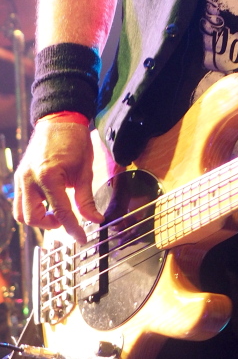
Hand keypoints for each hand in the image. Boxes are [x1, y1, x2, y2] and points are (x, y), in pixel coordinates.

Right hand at [13, 118, 102, 242]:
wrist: (60, 119)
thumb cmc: (74, 141)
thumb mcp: (85, 170)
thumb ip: (86, 198)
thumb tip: (95, 219)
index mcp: (48, 176)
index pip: (60, 211)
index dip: (72, 228)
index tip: (82, 239)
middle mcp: (29, 179)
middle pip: (32, 218)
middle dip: (51, 225)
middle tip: (67, 221)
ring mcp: (21, 178)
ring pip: (21, 213)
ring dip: (39, 218)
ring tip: (57, 213)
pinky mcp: (19, 177)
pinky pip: (20, 201)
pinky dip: (32, 208)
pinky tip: (48, 203)